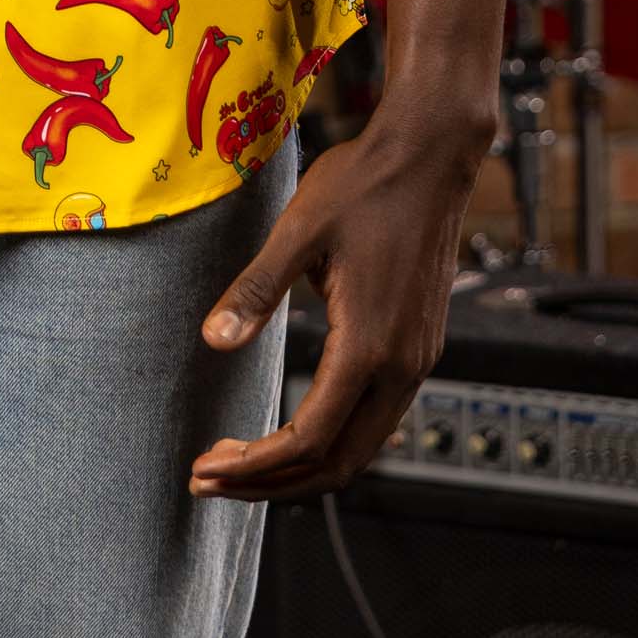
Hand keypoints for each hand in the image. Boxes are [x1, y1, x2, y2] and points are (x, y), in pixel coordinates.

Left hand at [186, 108, 486, 501]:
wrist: (432, 155)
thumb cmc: (364, 184)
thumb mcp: (296, 232)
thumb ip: (255, 292)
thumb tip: (214, 343)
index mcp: (369, 345)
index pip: (308, 438)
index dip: (254, 465)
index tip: (205, 468)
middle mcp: (402, 366)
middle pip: (337, 463)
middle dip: (270, 482)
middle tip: (211, 481)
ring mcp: (417, 360)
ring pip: (360, 448)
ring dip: (300, 466)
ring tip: (241, 464)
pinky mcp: (420, 348)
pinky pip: (376, 419)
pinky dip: (330, 440)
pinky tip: (291, 426)